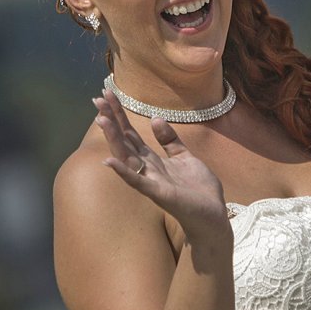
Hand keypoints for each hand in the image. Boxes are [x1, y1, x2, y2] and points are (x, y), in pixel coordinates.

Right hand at [94, 90, 228, 240]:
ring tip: (101, 119)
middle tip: (97, 99)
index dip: (120, 114)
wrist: (213, 215)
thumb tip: (155, 118)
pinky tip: (109, 161)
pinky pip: (138, 182)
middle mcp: (148, 169)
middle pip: (125, 141)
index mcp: (154, 160)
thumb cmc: (199, 190)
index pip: (131, 133)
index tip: (107, 94)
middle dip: (112, 120)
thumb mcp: (185, 158)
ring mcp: (151, 181)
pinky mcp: (159, 194)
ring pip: (127, 157)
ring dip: (113, 139)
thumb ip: (170, 140)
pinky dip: (123, 172)